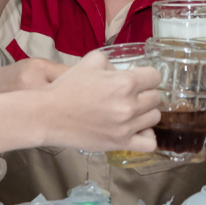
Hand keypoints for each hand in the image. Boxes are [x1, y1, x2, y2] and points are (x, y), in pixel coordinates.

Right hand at [0, 48, 159, 154]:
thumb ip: (113, 63)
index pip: (155, 77)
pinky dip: (147, 136)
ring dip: (145, 113)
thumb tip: (126, 72)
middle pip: (156, 98)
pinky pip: (149, 143)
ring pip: (154, 118)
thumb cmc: (67, 87)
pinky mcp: (120, 143)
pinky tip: (136, 130)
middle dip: (145, 94)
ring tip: (131, 112)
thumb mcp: (91, 61)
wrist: (49, 114)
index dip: (147, 76)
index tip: (138, 79)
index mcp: (124, 82)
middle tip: (130, 96)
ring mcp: (126, 126)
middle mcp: (129, 105)